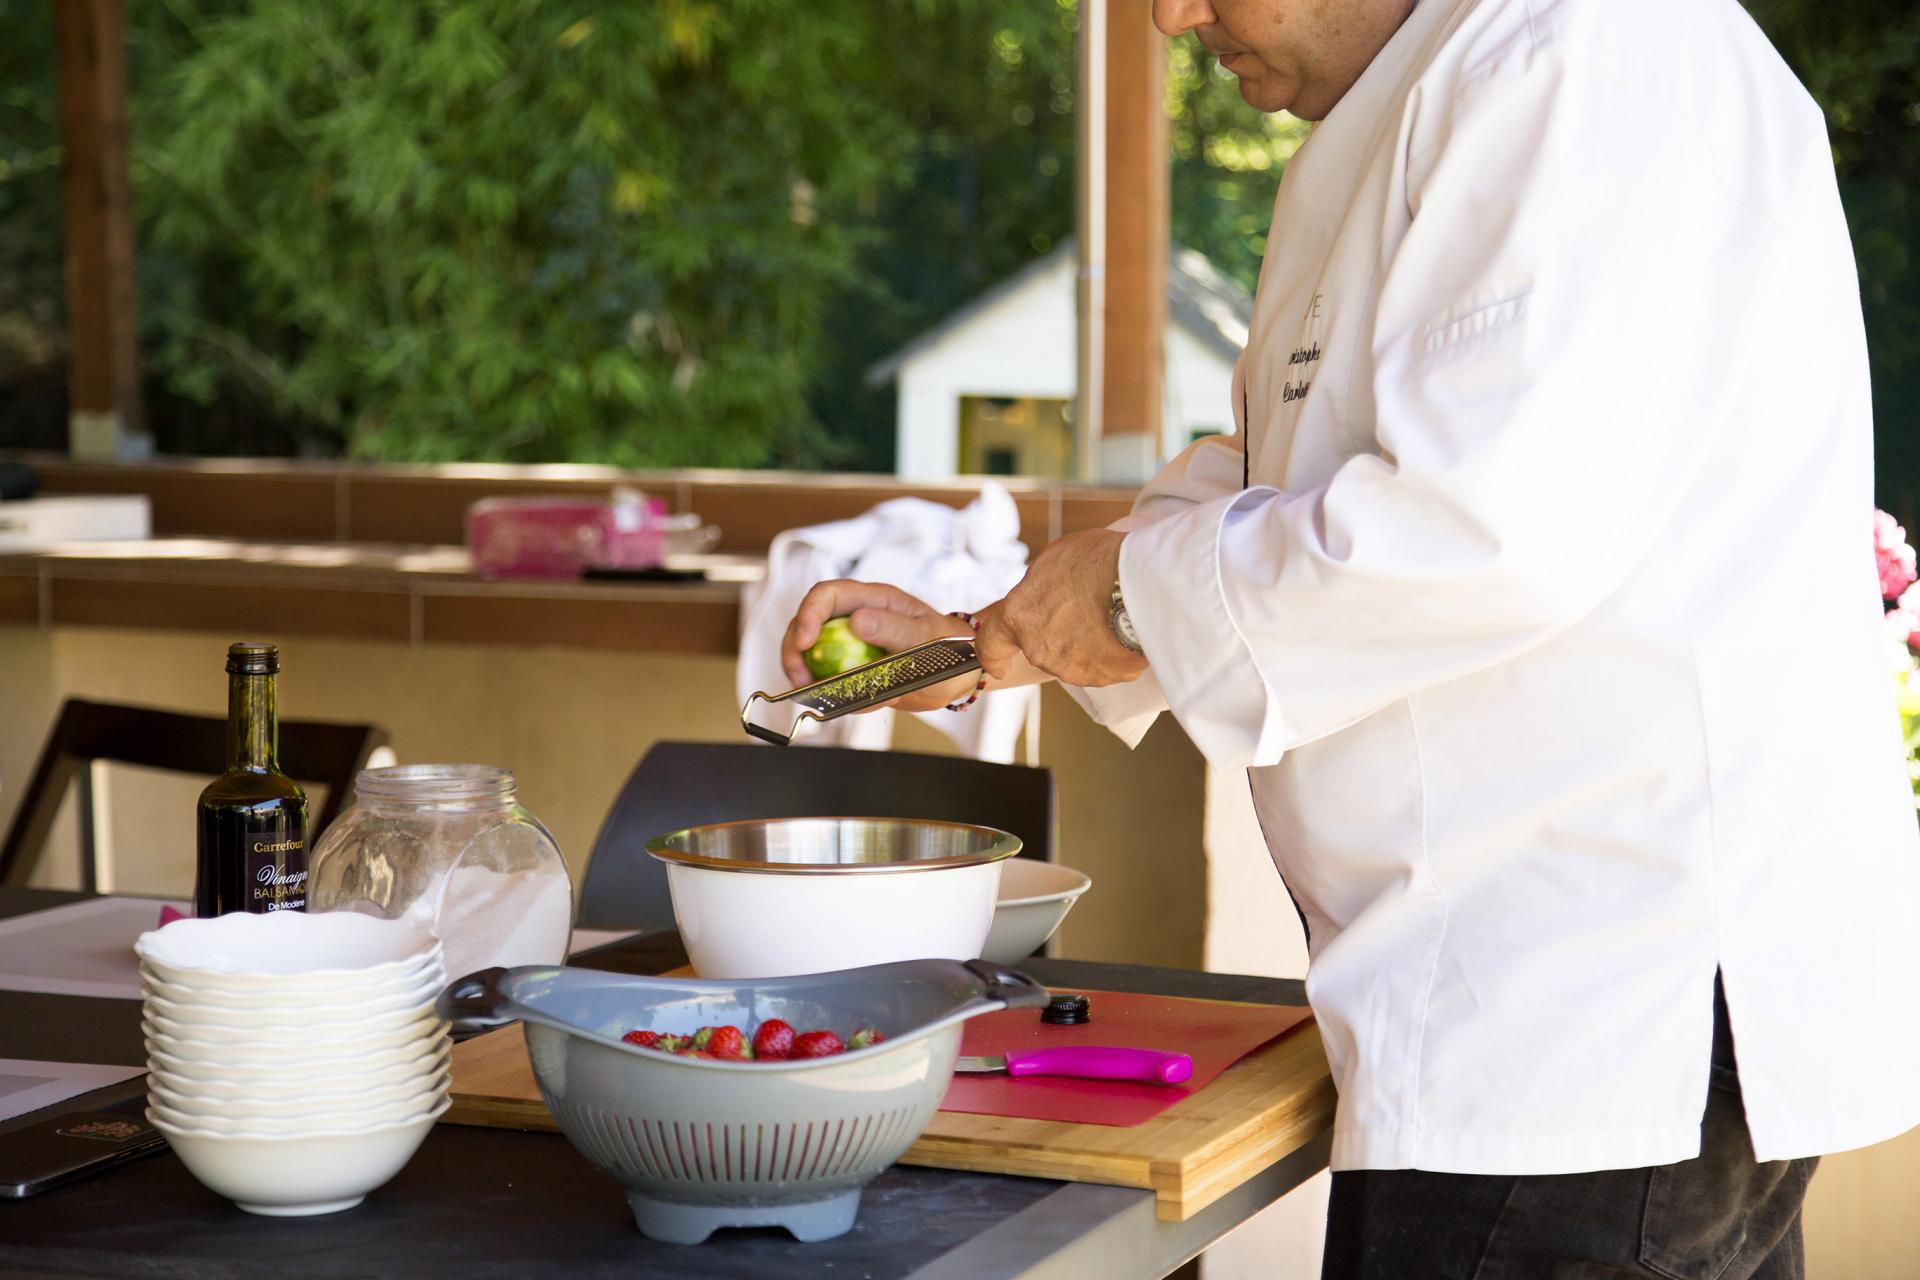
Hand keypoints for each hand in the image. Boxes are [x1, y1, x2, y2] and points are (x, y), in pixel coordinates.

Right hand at [781, 580, 981, 711]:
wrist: (963, 672)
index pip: (827, 595)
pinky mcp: (852, 670)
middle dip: (795, 649)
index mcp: (873, 600)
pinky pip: (829, 680)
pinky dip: (828, 693)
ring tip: (813, 692)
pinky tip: (846, 701)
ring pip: (810, 653)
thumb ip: (892, 628)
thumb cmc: (951, 646)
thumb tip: (856, 621)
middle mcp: (856, 618)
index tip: (806, 642)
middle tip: (799, 677)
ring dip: (804, 673)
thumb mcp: (925, 636)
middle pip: (807, 624)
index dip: (808, 614)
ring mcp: (851, 645)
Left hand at [976, 529, 1148, 687]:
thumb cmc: (1098, 563)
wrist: (1142, 587)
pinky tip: (1125, 627)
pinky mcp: (1103, 677)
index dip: (992, 655)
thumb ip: (1040, 585)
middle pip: (1042, 645)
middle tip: (1085, 605)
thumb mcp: (1055, 559)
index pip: (991, 645)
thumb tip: (1043, 593)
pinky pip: (1103, 665)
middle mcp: (1039, 649)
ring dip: (1086, 641)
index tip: (998, 664)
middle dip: (1059, 631)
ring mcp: (1071, 668)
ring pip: (1074, 657)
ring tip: (1111, 612)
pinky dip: (1111, 651)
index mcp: (1020, 616)